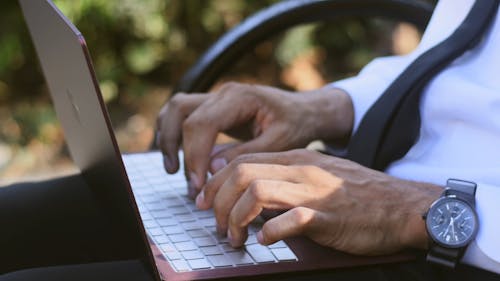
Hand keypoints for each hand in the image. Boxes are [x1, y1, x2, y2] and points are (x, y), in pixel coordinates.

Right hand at [156, 82, 352, 196]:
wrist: (304, 111)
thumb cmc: (296, 125)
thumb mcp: (279, 143)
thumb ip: (247, 155)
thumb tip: (213, 169)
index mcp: (240, 97)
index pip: (202, 123)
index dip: (194, 155)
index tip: (198, 184)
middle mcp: (223, 93)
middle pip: (181, 112)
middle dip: (177, 148)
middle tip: (189, 182)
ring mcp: (216, 97)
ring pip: (176, 109)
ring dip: (168, 137)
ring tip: (173, 170)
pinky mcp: (213, 107)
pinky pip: (182, 114)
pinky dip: (173, 133)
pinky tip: (176, 157)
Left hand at [196, 149, 441, 254]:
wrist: (401, 206)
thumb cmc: (359, 195)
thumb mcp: (319, 176)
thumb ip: (286, 180)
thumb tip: (252, 197)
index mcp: (297, 159)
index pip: (242, 160)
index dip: (216, 182)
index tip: (206, 202)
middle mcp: (301, 170)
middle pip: (241, 174)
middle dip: (218, 201)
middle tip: (215, 224)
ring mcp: (314, 192)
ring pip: (256, 193)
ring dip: (236, 218)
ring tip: (235, 238)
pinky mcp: (327, 217)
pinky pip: (289, 221)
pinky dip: (270, 233)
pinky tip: (266, 242)